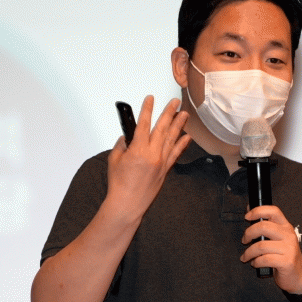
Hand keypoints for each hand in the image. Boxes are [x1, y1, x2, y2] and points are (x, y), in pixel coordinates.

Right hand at [107, 95, 190, 221]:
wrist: (128, 203)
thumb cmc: (119, 184)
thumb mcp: (114, 159)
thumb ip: (122, 144)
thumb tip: (128, 136)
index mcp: (138, 149)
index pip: (144, 123)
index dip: (148, 109)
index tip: (151, 99)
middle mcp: (152, 154)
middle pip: (162, 128)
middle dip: (169, 112)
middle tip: (175, 102)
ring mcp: (161, 162)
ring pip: (171, 139)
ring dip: (178, 125)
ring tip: (184, 114)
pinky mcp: (165, 171)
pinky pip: (175, 154)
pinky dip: (181, 144)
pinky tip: (187, 136)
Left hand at [240, 205, 301, 293]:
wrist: (298, 276)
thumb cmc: (284, 256)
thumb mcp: (279, 239)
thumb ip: (267, 228)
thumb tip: (249, 213)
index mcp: (286, 226)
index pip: (273, 211)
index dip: (258, 211)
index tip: (247, 217)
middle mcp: (288, 235)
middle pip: (263, 226)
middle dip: (248, 233)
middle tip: (244, 240)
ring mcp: (289, 248)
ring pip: (261, 246)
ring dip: (249, 252)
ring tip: (246, 256)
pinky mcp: (287, 262)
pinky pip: (265, 259)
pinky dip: (256, 262)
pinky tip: (255, 263)